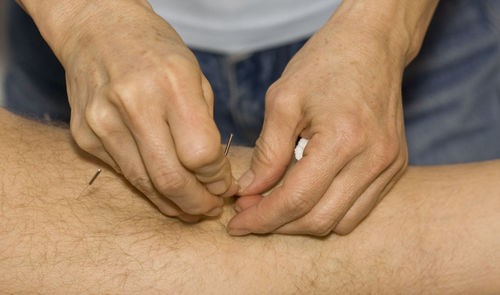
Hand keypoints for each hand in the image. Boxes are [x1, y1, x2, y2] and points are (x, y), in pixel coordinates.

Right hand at [60, 2, 236, 220]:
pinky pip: (123, 174)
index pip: (201, 153)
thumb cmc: (156, 50)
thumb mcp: (194, 74)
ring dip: (173, 204)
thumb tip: (215, 174)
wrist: (96, 29)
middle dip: (197, 203)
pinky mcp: (85, 135)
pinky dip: (148, 187)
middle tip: (211, 208)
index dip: (218, 178)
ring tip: (190, 208)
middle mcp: (134, 104)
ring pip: (144, 184)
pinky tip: (163, 189)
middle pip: (171, 178)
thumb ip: (205, 124)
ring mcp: (103, 122)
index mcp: (172, 83)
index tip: (224, 185)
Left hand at [228, 18, 408, 235]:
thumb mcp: (283, 100)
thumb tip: (249, 192)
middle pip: (319, 220)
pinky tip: (305, 197)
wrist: (372, 44)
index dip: (261, 218)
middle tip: (249, 214)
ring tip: (274, 206)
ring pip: (341, 222)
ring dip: (303, 223)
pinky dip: (328, 211)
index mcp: (343, 139)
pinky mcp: (395, 166)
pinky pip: (359, 208)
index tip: (235, 224)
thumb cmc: (324, 64)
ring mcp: (389, 165)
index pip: (297, 199)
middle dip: (278, 225)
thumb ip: (266, 152)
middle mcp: (374, 159)